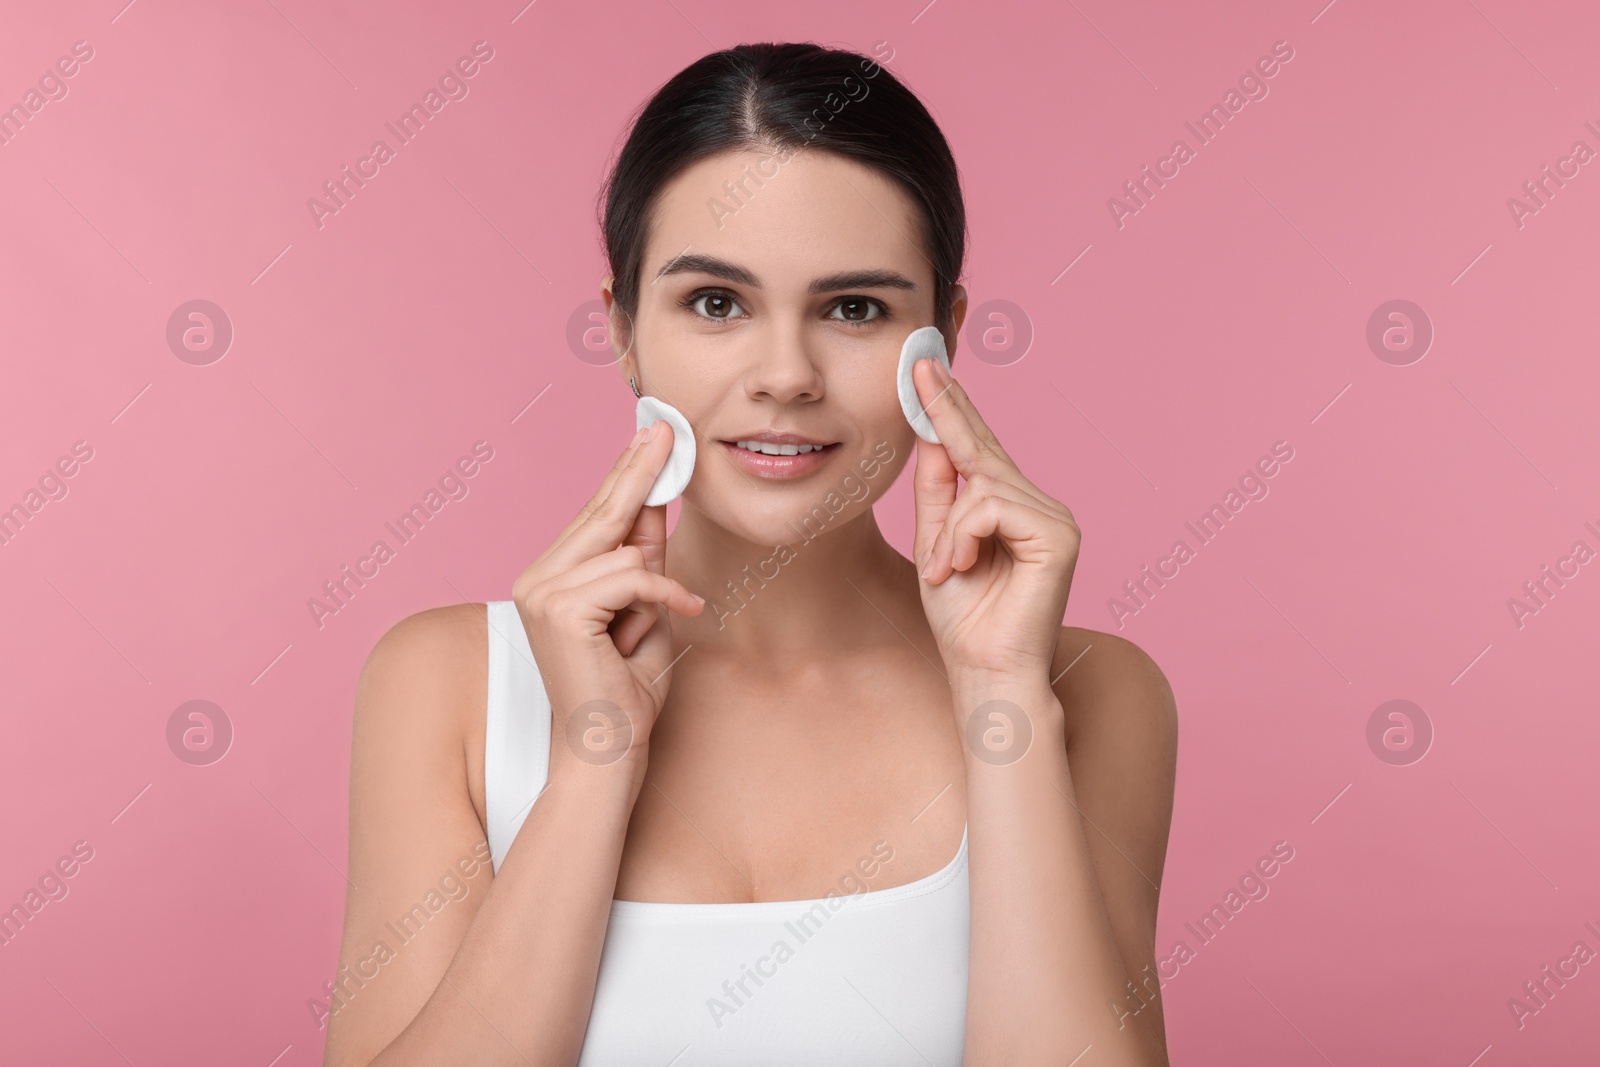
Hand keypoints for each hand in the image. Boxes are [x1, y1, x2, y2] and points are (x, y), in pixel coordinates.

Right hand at [511, 422, 703, 778]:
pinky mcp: (559, 609)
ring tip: (655, 626)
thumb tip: (656, 505)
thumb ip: (644, 560)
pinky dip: (662, 594)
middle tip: (665, 428)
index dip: (625, 474)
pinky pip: (631, 575)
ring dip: (655, 587)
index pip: (594, 516)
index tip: (650, 437)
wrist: (608, 748)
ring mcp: (542, 592)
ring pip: (623, 549)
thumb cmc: (624, 692)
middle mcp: (536, 579)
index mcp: (550, 578)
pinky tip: (681, 612)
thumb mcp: (645, 612)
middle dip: (639, 470)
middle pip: (601, 513)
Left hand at [911, 356, 1081, 684]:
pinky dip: (963, 536)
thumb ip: (938, 495)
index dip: (952, 408)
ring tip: (947, 569)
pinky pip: (991, 506)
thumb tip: (934, 438)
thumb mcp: (936, 546)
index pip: (979, 449)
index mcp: (1010, 509)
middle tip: (919, 364)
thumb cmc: (963, 621)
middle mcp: (1039, 505)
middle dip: (947, 410)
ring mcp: (1055, 517)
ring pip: (981, 484)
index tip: (926, 369)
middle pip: (984, 448)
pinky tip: (962, 568)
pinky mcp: (1060, 535)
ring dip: (949, 530)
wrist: (985, 672)